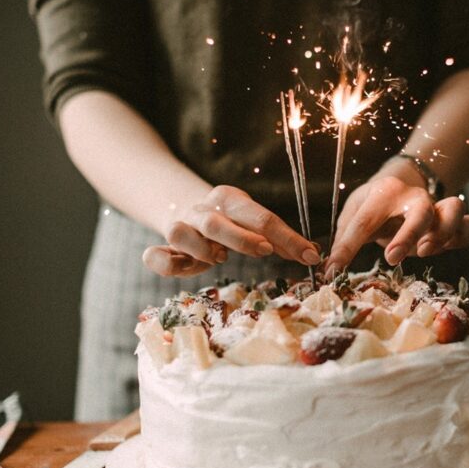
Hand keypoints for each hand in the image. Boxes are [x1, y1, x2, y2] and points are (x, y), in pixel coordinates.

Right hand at [142, 185, 320, 276]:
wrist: (184, 208)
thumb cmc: (230, 222)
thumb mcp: (254, 223)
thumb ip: (279, 238)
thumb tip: (314, 254)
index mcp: (229, 199)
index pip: (260, 217)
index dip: (286, 237)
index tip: (309, 255)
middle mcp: (202, 210)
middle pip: (217, 222)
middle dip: (242, 238)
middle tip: (265, 251)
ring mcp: (180, 228)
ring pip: (179, 233)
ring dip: (200, 247)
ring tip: (219, 258)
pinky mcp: (164, 248)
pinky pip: (155, 255)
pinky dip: (163, 262)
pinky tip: (181, 268)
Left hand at [324, 173, 468, 273]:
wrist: (402, 184)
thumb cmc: (374, 205)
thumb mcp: (354, 213)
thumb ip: (345, 238)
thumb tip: (331, 268)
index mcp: (382, 193)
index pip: (363, 222)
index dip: (346, 249)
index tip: (332, 271)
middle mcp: (413, 197)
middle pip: (420, 210)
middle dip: (408, 235)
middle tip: (392, 258)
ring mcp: (436, 207)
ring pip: (454, 210)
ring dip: (443, 233)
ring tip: (425, 252)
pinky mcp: (451, 221)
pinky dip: (464, 236)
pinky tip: (448, 247)